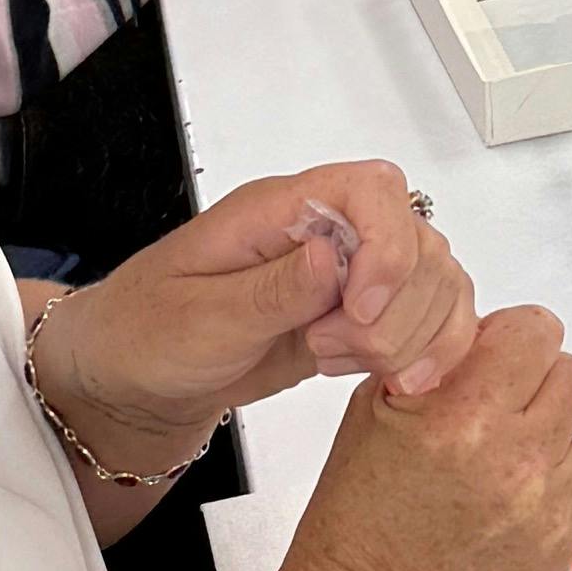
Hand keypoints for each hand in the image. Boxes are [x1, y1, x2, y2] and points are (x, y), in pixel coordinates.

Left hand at [58, 166, 484, 459]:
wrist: (135, 380)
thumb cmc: (147, 335)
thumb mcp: (195, 319)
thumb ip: (268, 292)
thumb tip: (333, 256)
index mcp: (282, 210)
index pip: (373, 190)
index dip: (388, 248)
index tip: (360, 310)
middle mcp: (327, 231)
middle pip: (420, 240)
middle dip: (396, 310)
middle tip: (331, 348)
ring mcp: (350, 275)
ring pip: (436, 280)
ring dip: (412, 335)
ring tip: (349, 362)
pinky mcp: (362, 317)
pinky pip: (431, 317)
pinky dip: (433, 349)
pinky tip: (399, 378)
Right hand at [276, 299, 571, 570]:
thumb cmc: (353, 527)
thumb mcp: (371, 417)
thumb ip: (434, 364)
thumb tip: (479, 336)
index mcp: (463, 418)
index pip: (535, 332)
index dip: (512, 335)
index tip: (493, 352)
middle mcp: (517, 459)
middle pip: (568, 373)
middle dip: (531, 377)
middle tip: (494, 401)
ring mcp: (548, 505)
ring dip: (548, 425)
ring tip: (500, 452)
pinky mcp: (563, 543)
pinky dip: (554, 474)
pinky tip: (508, 492)